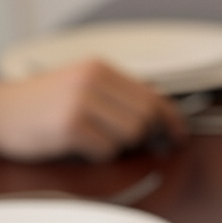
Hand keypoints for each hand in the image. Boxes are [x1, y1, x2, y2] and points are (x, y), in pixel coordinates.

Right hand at [0, 60, 184, 162]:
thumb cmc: (41, 104)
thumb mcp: (81, 85)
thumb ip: (118, 94)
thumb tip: (161, 110)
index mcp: (98, 68)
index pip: (152, 96)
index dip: (171, 119)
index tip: (180, 135)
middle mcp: (91, 80)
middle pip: (146, 118)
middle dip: (144, 136)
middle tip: (130, 143)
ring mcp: (79, 102)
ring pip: (130, 135)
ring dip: (118, 145)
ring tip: (93, 138)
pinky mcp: (69, 125)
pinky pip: (106, 150)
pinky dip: (97, 154)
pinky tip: (79, 145)